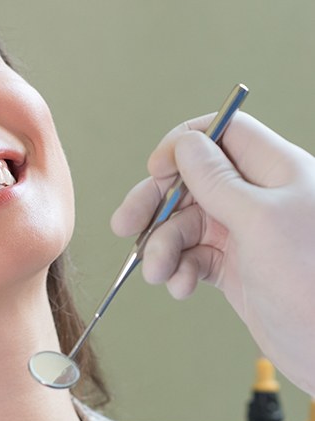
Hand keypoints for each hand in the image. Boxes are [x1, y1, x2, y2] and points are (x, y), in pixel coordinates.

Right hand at [111, 111, 314, 395]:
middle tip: (124, 225)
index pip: (222, 133)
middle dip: (155, 204)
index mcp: (275, 172)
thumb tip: (185, 145)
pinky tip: (181, 286)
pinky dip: (178, 270)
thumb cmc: (313, 283)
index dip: (183, 145)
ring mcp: (244, 233)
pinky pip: (191, 256)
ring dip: (162, 247)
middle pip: (191, 182)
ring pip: (184, 224)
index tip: (155, 169)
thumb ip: (217, 180)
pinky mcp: (234, 267)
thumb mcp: (260, 221)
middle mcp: (257, 197)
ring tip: (159, 273)